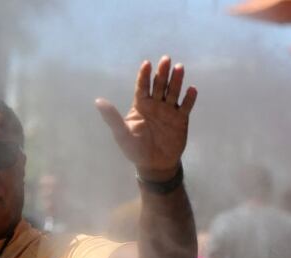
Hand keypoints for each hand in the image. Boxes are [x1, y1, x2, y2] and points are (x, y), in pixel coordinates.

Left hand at [96, 56, 197, 180]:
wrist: (154, 164)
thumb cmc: (134, 149)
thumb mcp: (121, 133)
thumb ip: (112, 117)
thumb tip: (98, 101)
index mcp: (141, 105)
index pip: (142, 87)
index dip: (144, 75)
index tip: (146, 63)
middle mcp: (155, 105)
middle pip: (159, 85)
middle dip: (162, 73)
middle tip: (166, 59)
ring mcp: (169, 111)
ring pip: (173, 92)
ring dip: (176, 81)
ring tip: (179, 68)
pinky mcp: (181, 120)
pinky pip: (186, 107)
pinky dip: (189, 99)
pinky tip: (192, 89)